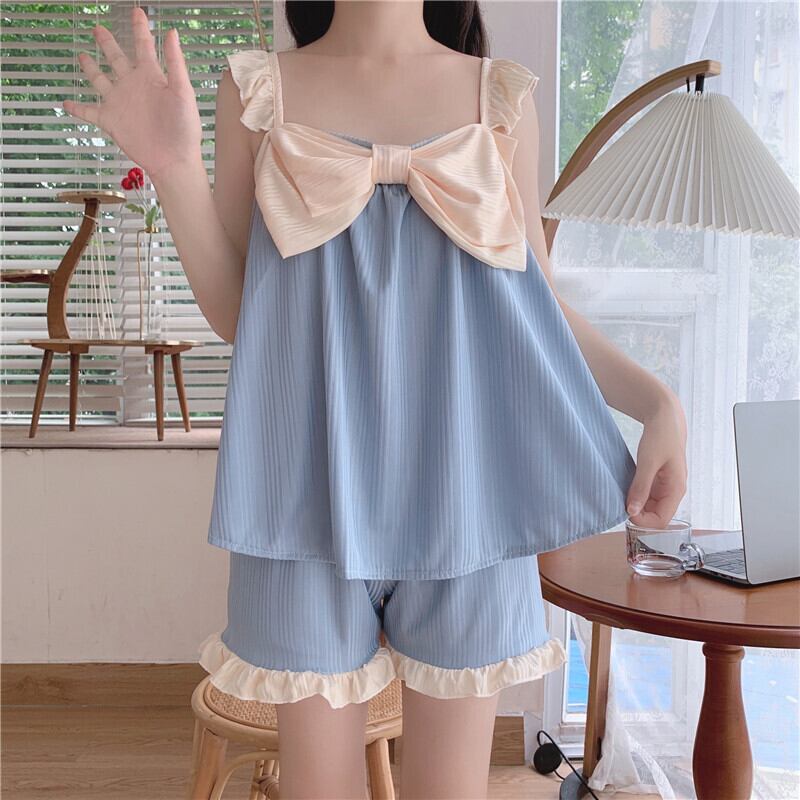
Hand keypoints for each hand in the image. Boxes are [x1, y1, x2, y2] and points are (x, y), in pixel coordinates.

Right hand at [61, 6, 201, 180]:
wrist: (174, 160)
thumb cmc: (185, 129)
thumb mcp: (182, 92)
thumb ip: (175, 63)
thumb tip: (172, 32)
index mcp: (151, 77)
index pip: (143, 46)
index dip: (139, 28)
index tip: (137, 11)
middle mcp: (134, 86)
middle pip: (117, 58)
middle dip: (108, 43)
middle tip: (99, 28)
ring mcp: (120, 103)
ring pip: (100, 80)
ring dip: (91, 68)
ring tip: (82, 56)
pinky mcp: (111, 121)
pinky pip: (89, 112)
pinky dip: (77, 108)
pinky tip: (66, 102)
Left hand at [626, 393, 687, 528]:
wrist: (664, 418)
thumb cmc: (661, 437)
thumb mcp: (648, 462)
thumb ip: (641, 488)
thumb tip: (632, 511)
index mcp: (676, 489)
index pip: (662, 520)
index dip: (643, 522)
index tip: (625, 512)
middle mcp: (673, 491)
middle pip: (656, 516)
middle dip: (639, 515)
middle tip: (620, 505)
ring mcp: (665, 486)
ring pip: (650, 507)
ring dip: (637, 506)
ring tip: (622, 497)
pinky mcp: (657, 480)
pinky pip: (647, 496)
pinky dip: (636, 496)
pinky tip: (626, 489)